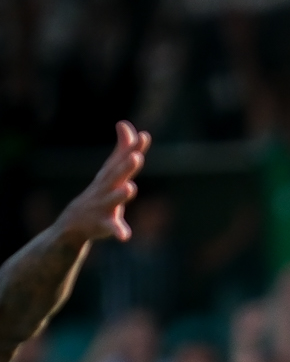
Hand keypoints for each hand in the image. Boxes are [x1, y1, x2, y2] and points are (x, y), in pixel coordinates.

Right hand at [61, 122, 149, 244]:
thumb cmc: (99, 193)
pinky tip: (124, 235)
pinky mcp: (103, 224)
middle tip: (136, 157)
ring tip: (130, 188)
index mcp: (110, 176)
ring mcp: (103, 206)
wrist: (74, 222)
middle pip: (116, 176)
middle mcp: (106, 188)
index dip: (132, 149)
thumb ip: (122, 150)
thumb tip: (126, 125)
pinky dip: (118, 230)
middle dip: (126, 167)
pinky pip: (112, 228)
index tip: (144, 137)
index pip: (121, 160)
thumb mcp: (110, 172)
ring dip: (120, 194)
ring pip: (112, 199)